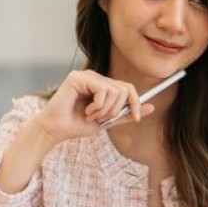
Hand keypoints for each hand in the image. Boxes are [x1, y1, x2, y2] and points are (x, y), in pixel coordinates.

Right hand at [34, 69, 154, 141]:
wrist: (56, 130)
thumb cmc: (77, 125)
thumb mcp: (107, 121)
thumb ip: (126, 114)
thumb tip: (151, 107)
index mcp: (102, 85)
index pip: (128, 88)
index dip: (136, 103)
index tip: (137, 118)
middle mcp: (95, 77)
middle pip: (125, 88)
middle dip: (117, 109)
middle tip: (102, 118)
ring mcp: (86, 75)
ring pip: (115, 91)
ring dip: (105, 110)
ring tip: (91, 115)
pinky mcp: (78, 77)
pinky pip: (103, 90)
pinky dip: (98, 106)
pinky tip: (86, 110)